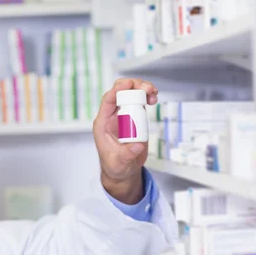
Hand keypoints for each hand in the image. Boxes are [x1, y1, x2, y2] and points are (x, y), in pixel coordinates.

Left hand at [93, 78, 157, 203]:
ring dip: (142, 89)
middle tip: (147, 90)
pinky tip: (153, 98)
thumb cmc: (115, 166)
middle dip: (133, 86)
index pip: (107, 101)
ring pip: (130, 94)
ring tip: (153, 94)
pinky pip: (139, 102)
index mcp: (102, 124)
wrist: (123, 170)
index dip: (117, 90)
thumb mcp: (119, 163)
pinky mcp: (134, 118)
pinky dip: (147, 97)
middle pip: (120, 93)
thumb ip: (126, 155)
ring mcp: (123, 116)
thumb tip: (137, 146)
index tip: (129, 84)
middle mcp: (112, 116)